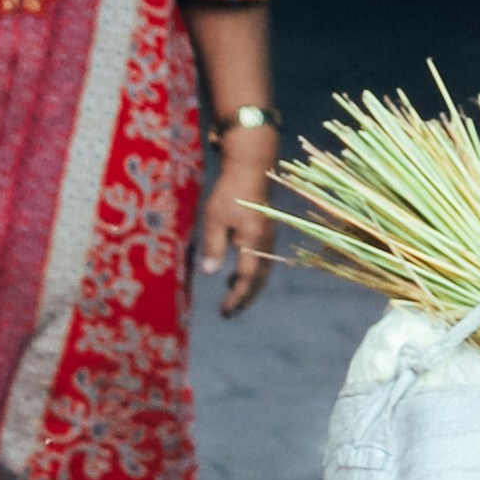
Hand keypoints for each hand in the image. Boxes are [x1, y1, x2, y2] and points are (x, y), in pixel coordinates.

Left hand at [201, 129, 276, 308]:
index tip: (224, 311)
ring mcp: (269, 238)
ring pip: (262, 271)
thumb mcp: (215, 218)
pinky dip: (251, 273)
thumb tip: (211, 273)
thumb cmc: (230, 191)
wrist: (251, 167)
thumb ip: (214, 246)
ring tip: (230, 297)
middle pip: (259, 279)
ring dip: (249, 287)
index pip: (247, 278)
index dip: (237, 298)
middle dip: (245, 298)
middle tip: (228, 312)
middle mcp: (266, 243)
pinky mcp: (266, 232)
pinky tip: (235, 274)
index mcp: (253, 241)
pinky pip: (262, 261)